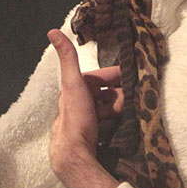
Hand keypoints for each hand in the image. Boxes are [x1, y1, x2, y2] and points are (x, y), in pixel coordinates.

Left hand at [47, 29, 122, 187]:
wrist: (74, 156)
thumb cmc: (74, 118)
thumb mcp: (73, 83)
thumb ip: (68, 58)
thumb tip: (52, 31)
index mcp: (72, 93)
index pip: (97, 78)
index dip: (114, 76)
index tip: (131, 77)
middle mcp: (76, 108)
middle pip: (104, 95)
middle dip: (119, 94)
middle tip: (134, 98)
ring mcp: (85, 125)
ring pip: (108, 111)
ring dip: (121, 109)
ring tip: (132, 112)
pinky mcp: (92, 140)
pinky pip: (110, 127)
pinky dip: (119, 123)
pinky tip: (127, 126)